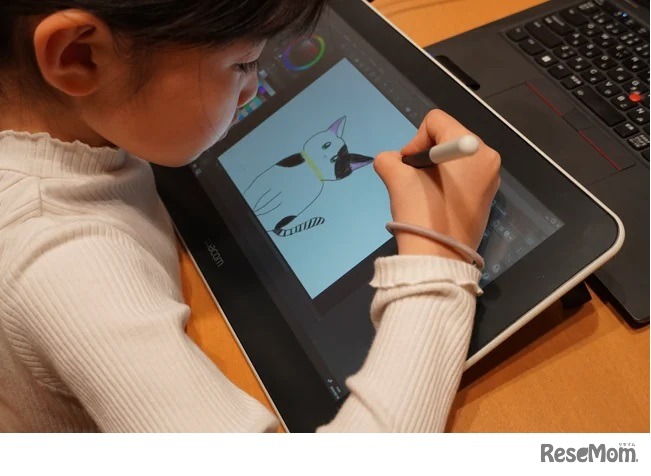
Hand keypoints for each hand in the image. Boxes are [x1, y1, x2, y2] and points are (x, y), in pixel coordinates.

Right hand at [374, 110, 500, 259]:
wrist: (438, 257)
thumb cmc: (422, 212)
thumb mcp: (397, 179)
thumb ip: (388, 160)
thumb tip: (391, 161)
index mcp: (472, 147)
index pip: (436, 122)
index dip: (415, 140)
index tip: (407, 166)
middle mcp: (487, 157)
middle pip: (447, 137)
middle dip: (425, 155)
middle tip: (412, 179)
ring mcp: (490, 179)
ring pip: (453, 159)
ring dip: (434, 170)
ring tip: (422, 192)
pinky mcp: (486, 197)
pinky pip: (462, 177)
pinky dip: (445, 183)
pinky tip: (435, 202)